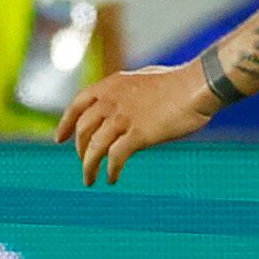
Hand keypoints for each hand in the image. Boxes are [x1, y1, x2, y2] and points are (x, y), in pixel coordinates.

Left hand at [57, 63, 217, 184]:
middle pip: (84, 130)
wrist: (198, 85)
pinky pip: (115, 157)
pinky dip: (110, 170)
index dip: (66, 123)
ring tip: (90, 179)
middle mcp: (110, 100)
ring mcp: (122, 118)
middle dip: (81, 150)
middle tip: (85, 163)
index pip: (77, 105)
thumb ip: (130, 90)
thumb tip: (128, 101)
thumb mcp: (146, 78)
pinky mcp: (137, 134)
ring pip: (94, 147)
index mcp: (111, 85)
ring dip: (89, 166)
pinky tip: (112, 178)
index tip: (60, 139)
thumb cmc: (181, 82)